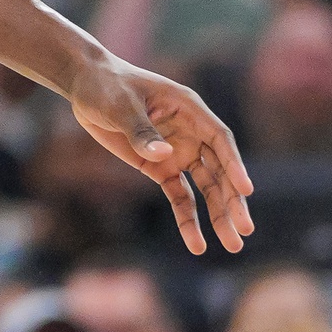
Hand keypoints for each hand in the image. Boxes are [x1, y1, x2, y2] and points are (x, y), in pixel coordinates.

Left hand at [66, 52, 253, 253]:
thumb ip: (141, 130)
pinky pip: (179, 196)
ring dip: (218, 215)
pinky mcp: (160, 168)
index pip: (220, 139)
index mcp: (189, 110)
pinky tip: (197, 244)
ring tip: (233, 245)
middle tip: (245, 229)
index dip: (233, 165)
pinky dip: (187, 218)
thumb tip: (166, 155)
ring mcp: (178, 152)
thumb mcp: (120, 104)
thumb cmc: (106, 86)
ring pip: (205, 188)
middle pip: (219, 170)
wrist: (85, 87)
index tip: (245, 190)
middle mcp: (192, 133)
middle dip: (232, 200)